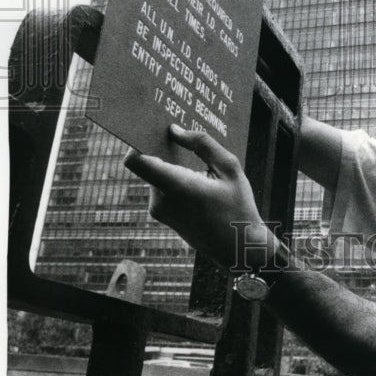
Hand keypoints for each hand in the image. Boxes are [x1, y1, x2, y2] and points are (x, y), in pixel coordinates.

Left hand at [123, 124, 273, 270]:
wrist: (238, 248)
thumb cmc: (238, 207)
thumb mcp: (229, 167)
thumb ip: (202, 144)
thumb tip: (174, 130)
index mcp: (177, 187)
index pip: (136, 161)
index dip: (138, 140)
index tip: (151, 126)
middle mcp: (161, 200)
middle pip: (148, 161)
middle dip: (162, 147)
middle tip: (181, 133)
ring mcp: (159, 210)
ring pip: (155, 172)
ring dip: (171, 162)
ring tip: (197, 159)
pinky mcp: (161, 215)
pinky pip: (160, 185)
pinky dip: (173, 176)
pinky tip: (197, 177)